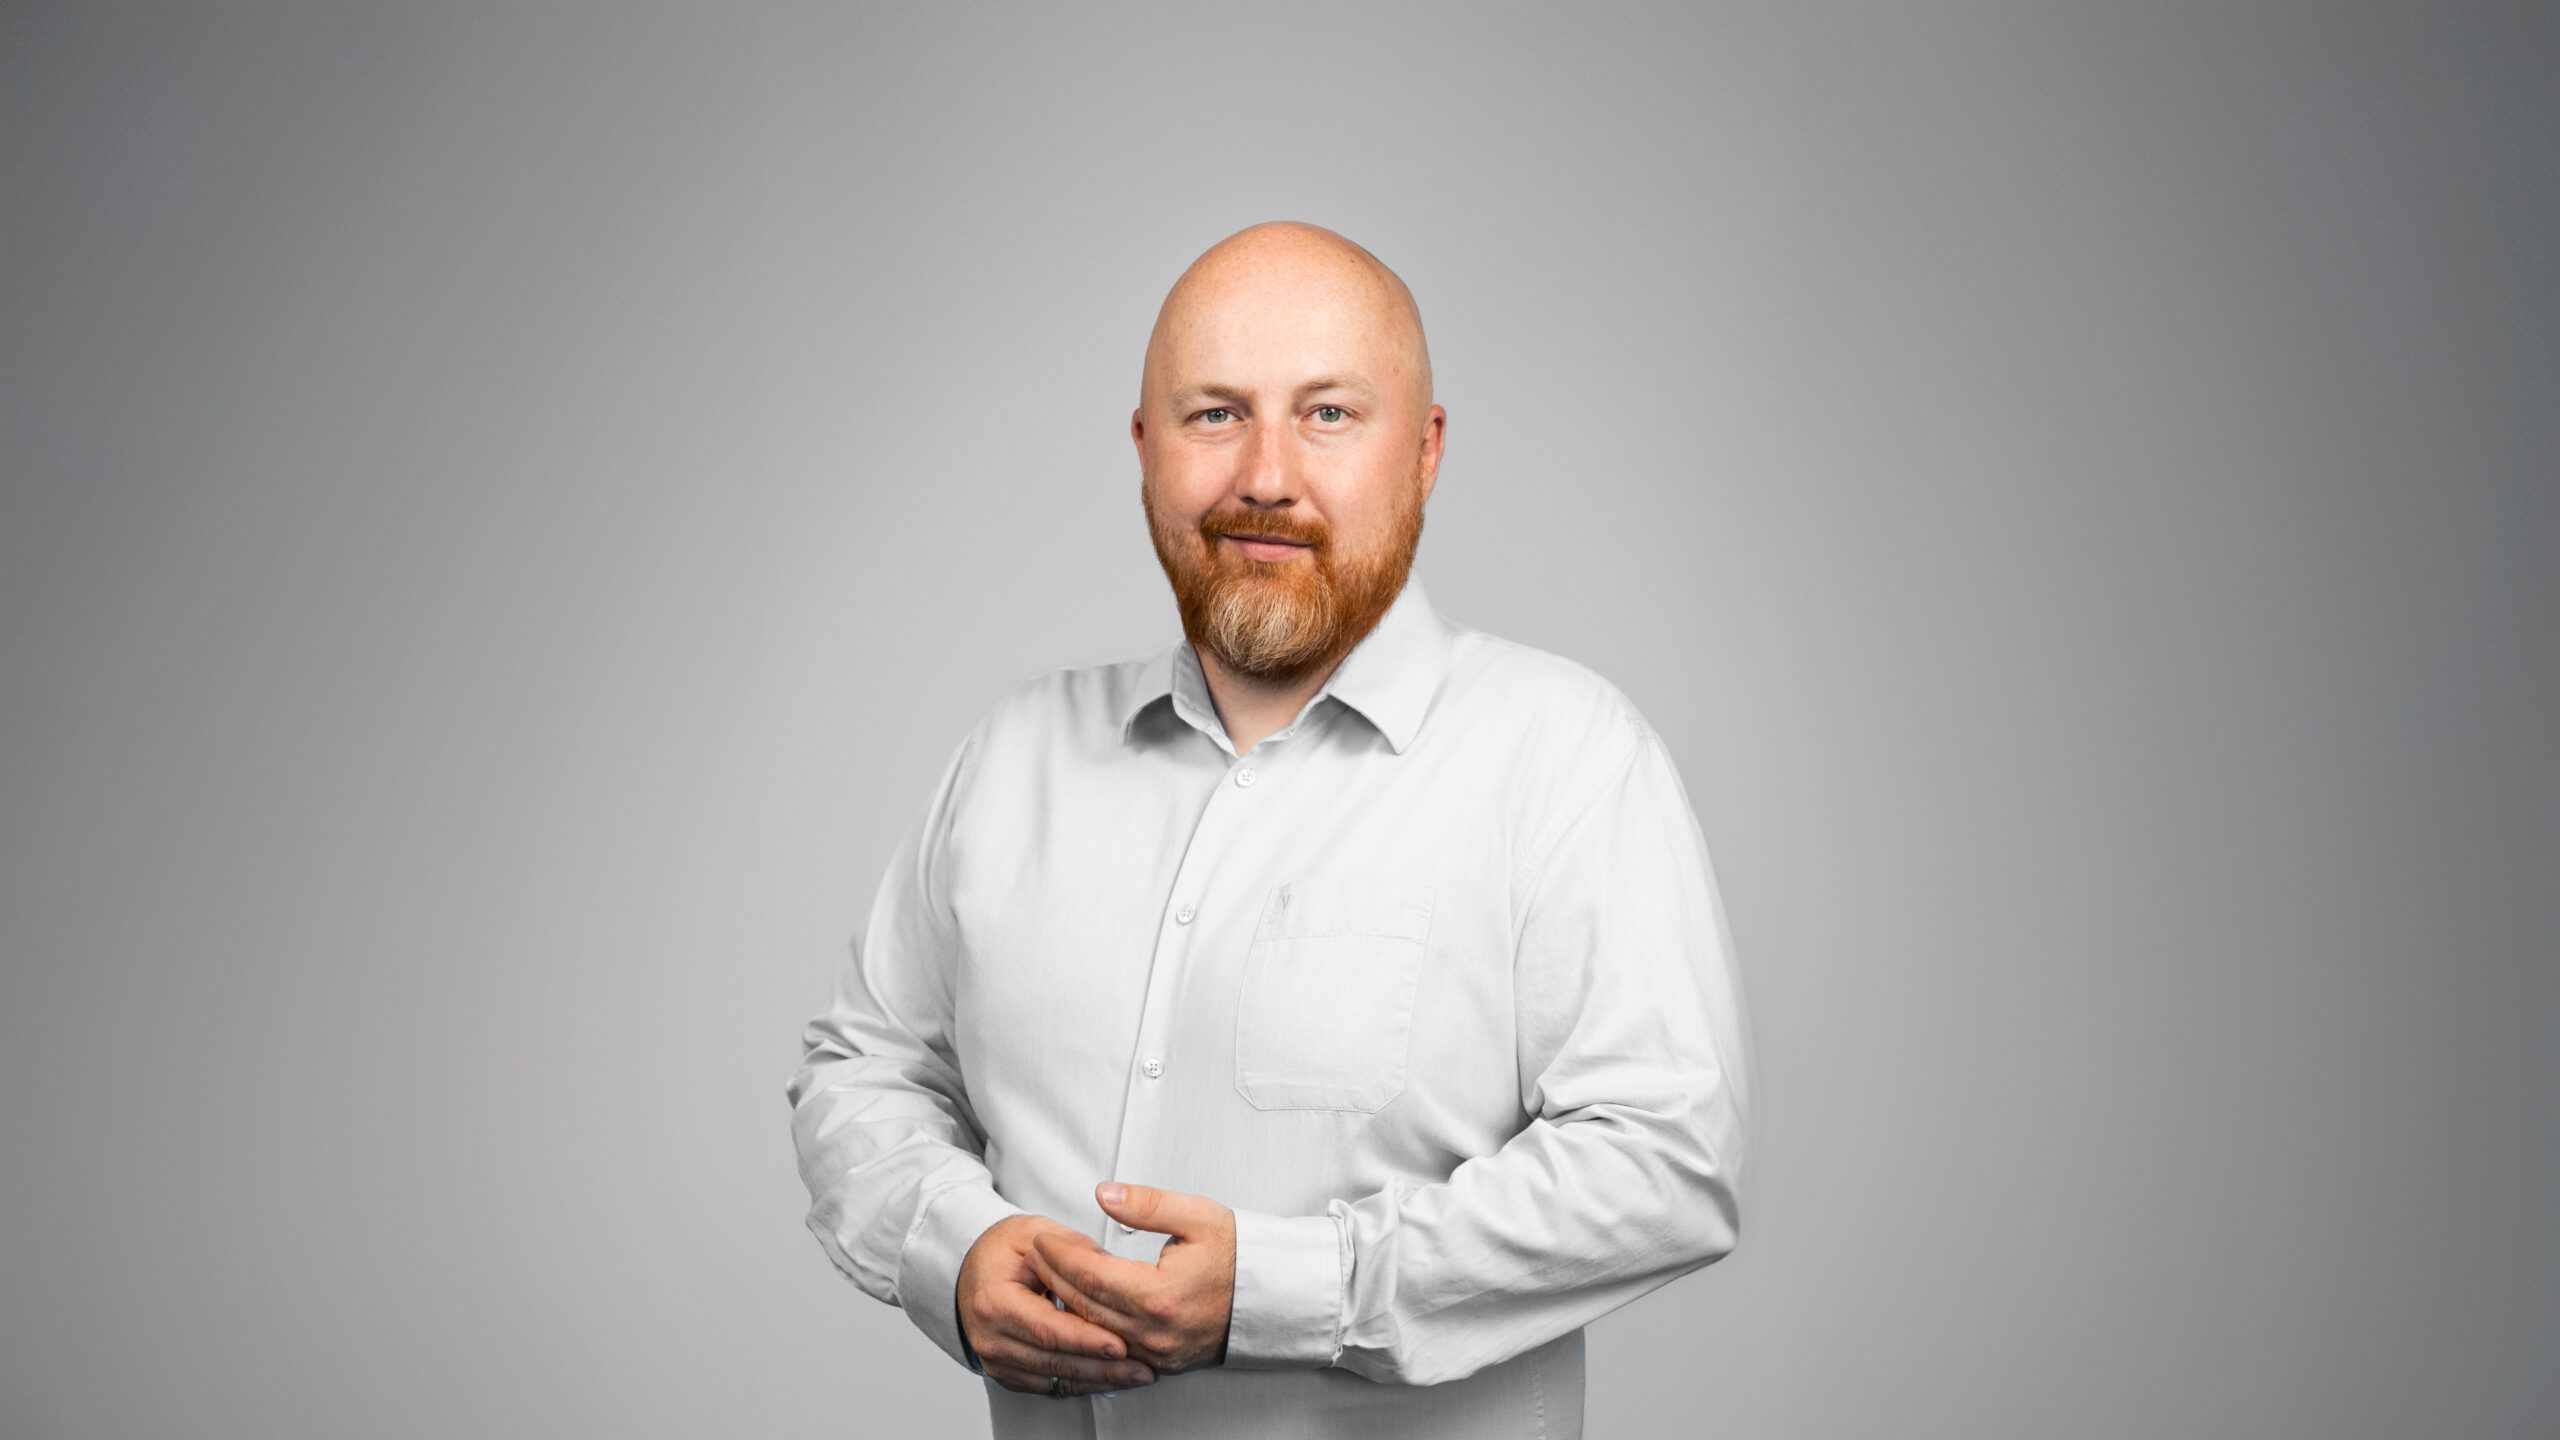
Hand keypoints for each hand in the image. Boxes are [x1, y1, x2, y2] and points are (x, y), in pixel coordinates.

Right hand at [958, 1214, 1157, 1396]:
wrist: (971, 1268)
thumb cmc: (1003, 1250)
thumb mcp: (1035, 1234)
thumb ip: (1073, 1249)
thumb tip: (1112, 1267)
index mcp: (994, 1301)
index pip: (1046, 1328)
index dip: (1085, 1339)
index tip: (1121, 1344)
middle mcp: (991, 1337)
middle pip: (1053, 1360)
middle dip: (1102, 1367)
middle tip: (1142, 1367)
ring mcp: (997, 1360)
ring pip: (1055, 1379)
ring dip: (1099, 1380)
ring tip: (1137, 1374)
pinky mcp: (1008, 1373)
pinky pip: (1050, 1386)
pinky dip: (1083, 1383)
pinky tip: (1112, 1378)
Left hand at [1029, 1182, 1236, 1375]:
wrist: (1273, 1296)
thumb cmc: (1239, 1254)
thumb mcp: (1197, 1216)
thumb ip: (1147, 1204)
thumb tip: (1104, 1193)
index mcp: (1160, 1295)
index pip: (1092, 1275)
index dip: (1061, 1256)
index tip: (1042, 1239)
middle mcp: (1155, 1332)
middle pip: (1086, 1306)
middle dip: (1054, 1278)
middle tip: (1035, 1255)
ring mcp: (1158, 1352)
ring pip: (1094, 1332)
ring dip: (1067, 1304)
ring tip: (1048, 1277)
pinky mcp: (1162, 1361)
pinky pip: (1113, 1348)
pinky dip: (1090, 1328)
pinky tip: (1077, 1308)